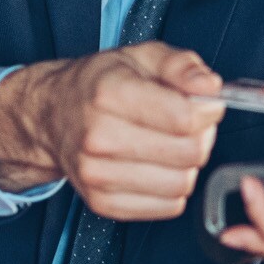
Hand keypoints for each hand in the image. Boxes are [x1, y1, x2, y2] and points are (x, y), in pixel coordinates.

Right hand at [0, 41, 225, 220]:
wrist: (53, 116)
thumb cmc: (99, 85)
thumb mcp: (142, 56)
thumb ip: (182, 65)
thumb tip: (210, 88)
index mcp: (109, 94)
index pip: (184, 118)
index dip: (207, 111)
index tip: (204, 105)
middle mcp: (98, 137)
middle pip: (189, 153)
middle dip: (200, 137)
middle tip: (187, 124)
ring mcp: (97, 175)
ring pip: (182, 183)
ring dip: (186, 165)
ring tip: (169, 144)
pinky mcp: (102, 203)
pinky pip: (168, 206)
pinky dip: (171, 188)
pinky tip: (155, 166)